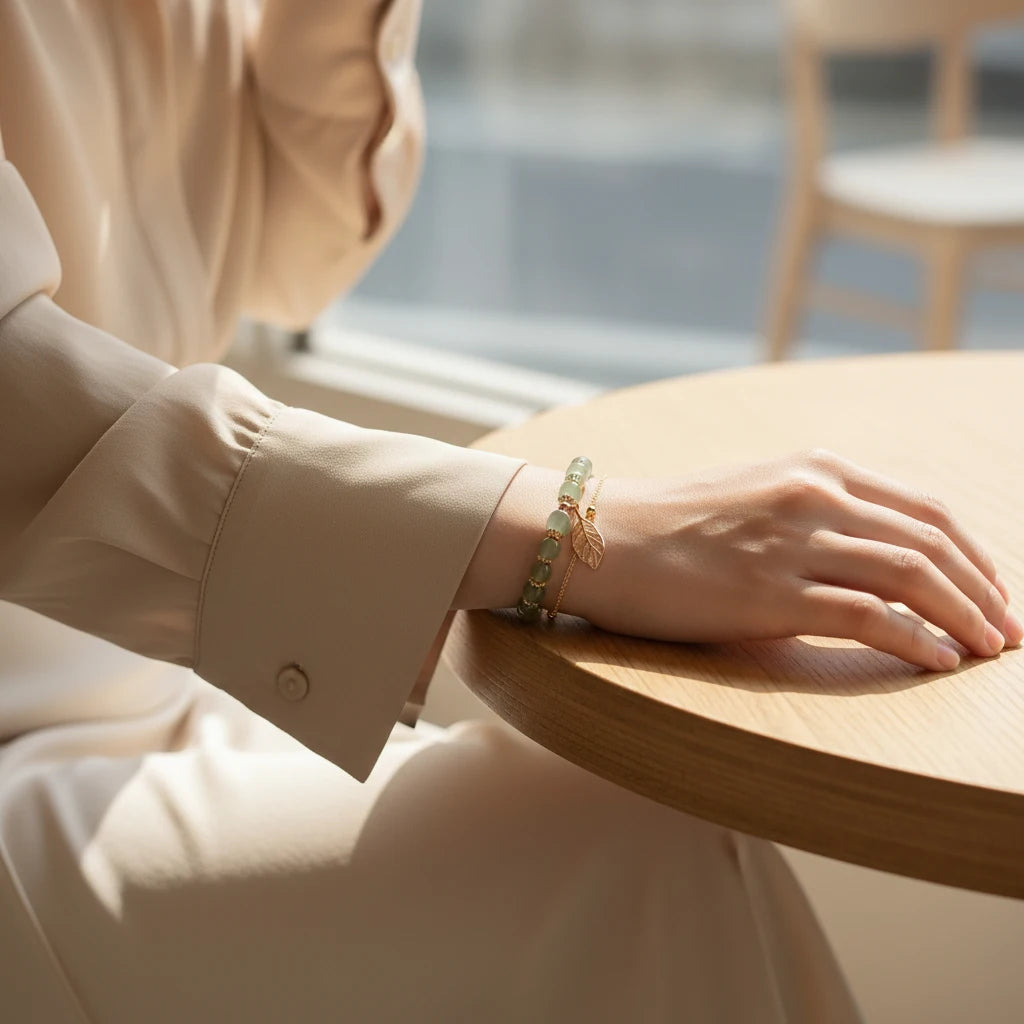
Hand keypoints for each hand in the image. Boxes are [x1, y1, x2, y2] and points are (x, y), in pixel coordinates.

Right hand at [576, 449, 1020, 670]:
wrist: (596, 536)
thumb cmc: (666, 524)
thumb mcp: (752, 497)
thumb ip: (810, 513)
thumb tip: (862, 553)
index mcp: (815, 469)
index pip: (925, 509)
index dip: (974, 554)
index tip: (993, 591)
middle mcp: (815, 495)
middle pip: (933, 541)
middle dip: (984, 590)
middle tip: (1009, 631)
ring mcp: (794, 543)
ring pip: (913, 576)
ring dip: (965, 618)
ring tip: (989, 651)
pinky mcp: (771, 592)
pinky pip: (869, 616)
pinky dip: (916, 640)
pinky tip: (939, 662)